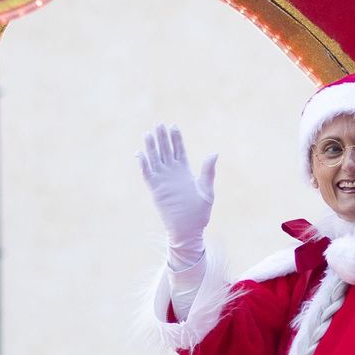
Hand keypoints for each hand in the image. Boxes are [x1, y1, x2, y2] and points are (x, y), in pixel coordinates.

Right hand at [138, 125, 217, 255]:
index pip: (179, 150)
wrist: (188, 231)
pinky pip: (147, 174)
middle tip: (159, 123)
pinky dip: (143, 164)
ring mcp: (163, 181)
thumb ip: (208, 172)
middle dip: (162, 137)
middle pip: (165, 151)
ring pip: (155, 159)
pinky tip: (140, 153)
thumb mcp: (207, 191)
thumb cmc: (199, 214)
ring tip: (148, 133)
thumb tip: (214, 153)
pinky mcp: (155, 190)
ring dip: (151, 147)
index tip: (173, 126)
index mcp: (185, 172)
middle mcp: (172, 174)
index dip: (176, 138)